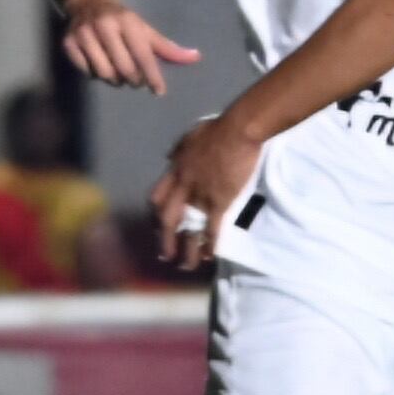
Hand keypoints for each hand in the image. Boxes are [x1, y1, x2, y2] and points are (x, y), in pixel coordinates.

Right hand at [62, 0, 201, 93]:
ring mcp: (84, 34)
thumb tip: (195, 58)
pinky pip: (86, 72)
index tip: (159, 91)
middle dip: (134, 79)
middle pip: (124, 68)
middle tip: (136, 79)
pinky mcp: (68, 43)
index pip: (143, 55)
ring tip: (119, 73)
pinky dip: (96, 74)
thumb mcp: (145, 29)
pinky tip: (101, 65)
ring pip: (104, 73)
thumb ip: (167, 48)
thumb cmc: (122, 20)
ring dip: (115, 79)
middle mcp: (104, 26)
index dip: (153, 76)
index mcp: (127, 21)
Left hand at [146, 112, 259, 271]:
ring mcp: (200, 195)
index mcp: (175, 169)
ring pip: (188, 229)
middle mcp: (183, 186)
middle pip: (166, 219)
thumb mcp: (190, 135)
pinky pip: (211, 229)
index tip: (157, 224)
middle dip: (164, 239)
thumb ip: (178, 148)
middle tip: (164, 254)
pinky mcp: (219, 201)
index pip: (157, 196)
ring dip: (185, 250)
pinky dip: (209, 244)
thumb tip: (169, 156)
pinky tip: (209, 256)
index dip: (155, 213)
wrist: (238, 130)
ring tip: (185, 265)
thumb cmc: (218, 129)